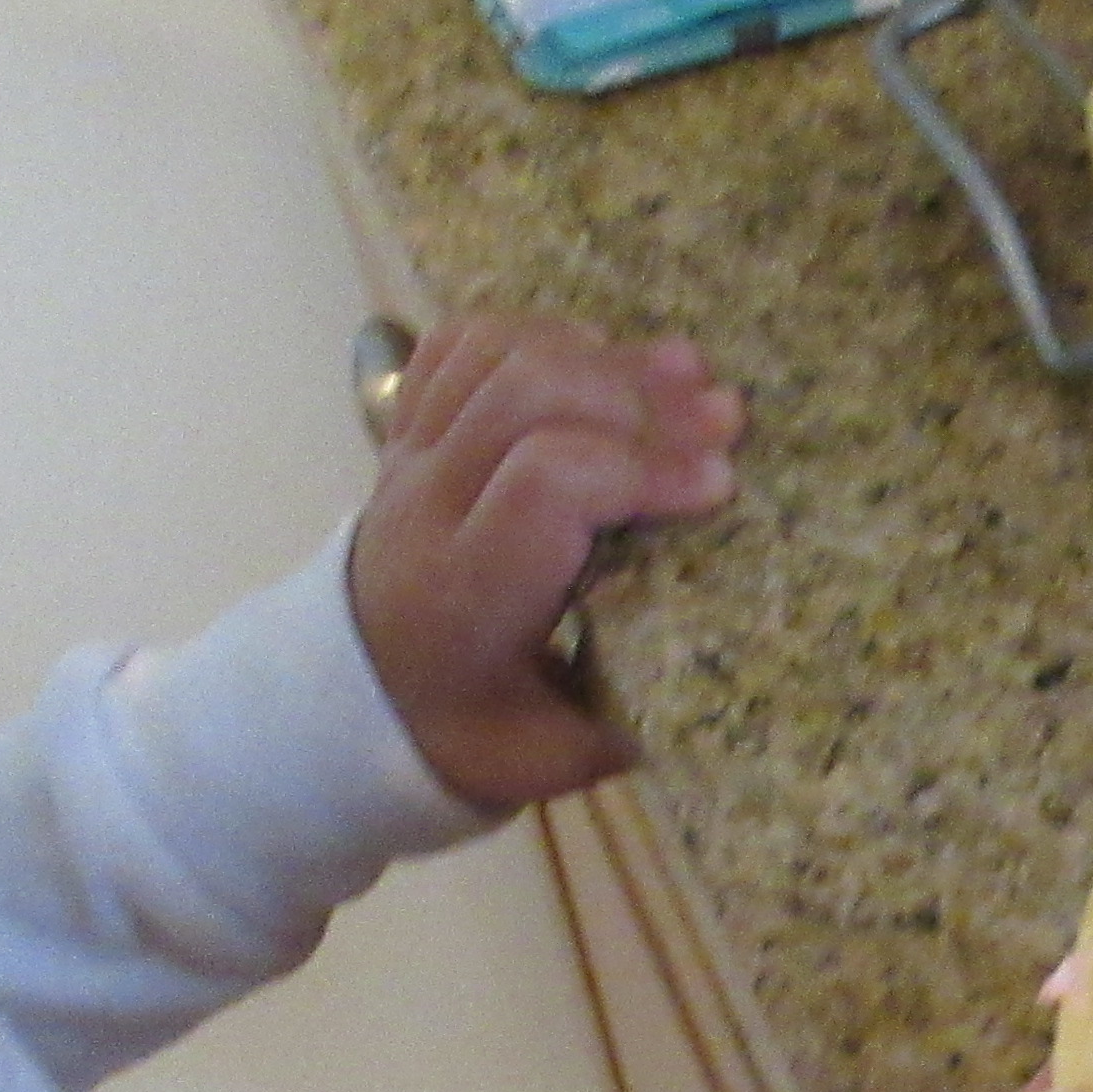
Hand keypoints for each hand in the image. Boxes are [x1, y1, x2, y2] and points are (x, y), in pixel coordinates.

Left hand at [343, 311, 743, 811]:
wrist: (353, 697)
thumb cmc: (467, 730)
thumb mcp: (554, 758)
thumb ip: (637, 720)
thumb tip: (739, 664)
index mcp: (466, 593)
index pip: (546, 481)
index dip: (642, 468)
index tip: (720, 487)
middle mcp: (428, 505)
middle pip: (528, 393)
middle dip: (640, 397)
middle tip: (726, 420)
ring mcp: (410, 453)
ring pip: (499, 354)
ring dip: (603, 354)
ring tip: (682, 375)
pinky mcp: (409, 425)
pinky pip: (466, 342)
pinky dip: (542, 333)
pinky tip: (600, 358)